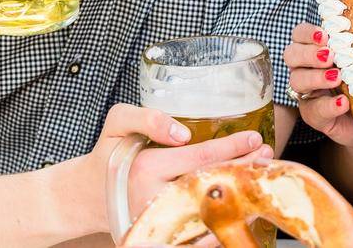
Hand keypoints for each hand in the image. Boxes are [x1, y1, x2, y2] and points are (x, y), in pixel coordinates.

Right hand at [59, 103, 272, 236]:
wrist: (87, 197)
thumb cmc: (108, 156)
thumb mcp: (117, 123)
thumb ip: (147, 117)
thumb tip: (182, 133)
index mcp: (147, 169)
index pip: (201, 157)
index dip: (232, 147)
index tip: (254, 138)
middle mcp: (156, 199)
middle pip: (211, 183)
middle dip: (243, 169)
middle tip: (266, 155)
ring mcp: (161, 222)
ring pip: (208, 209)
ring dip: (238, 194)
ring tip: (259, 177)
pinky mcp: (162, 236)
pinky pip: (197, 233)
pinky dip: (220, 220)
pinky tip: (240, 207)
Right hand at [284, 23, 352, 150]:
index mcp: (317, 50)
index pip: (300, 34)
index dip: (307, 32)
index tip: (325, 35)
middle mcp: (308, 69)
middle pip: (291, 55)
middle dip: (308, 53)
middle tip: (329, 56)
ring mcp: (309, 93)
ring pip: (297, 81)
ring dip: (316, 77)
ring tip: (337, 78)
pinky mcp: (315, 117)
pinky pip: (313, 111)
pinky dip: (328, 106)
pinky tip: (343, 102)